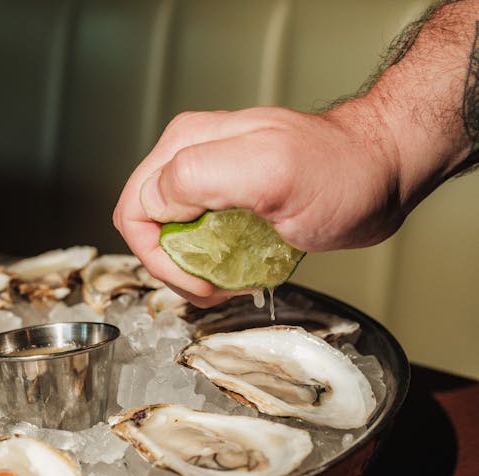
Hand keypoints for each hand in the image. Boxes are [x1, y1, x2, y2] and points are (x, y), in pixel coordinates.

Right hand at [113, 103, 402, 305]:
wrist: (380, 175)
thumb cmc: (340, 174)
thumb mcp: (270, 171)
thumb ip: (200, 176)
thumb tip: (154, 202)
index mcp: (187, 146)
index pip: (136, 210)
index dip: (159, 256)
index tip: (200, 280)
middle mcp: (192, 159)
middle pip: (149, 227)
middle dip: (175, 268)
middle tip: (215, 288)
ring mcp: (212, 182)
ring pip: (172, 238)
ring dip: (194, 271)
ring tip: (231, 283)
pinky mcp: (231, 202)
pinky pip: (200, 241)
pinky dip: (213, 266)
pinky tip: (241, 273)